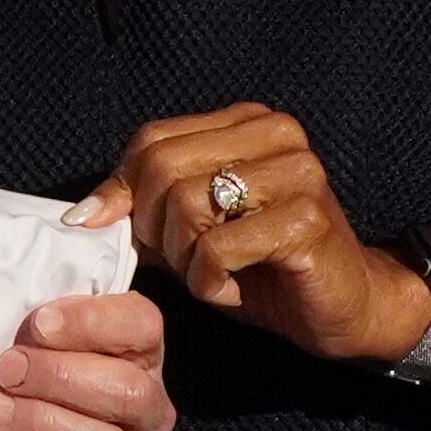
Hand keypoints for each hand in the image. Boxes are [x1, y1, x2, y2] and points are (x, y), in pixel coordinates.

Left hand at [0, 289, 171, 430]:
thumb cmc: (19, 383)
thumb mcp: (30, 335)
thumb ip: (49, 297)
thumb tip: (68, 228)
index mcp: (137, 355)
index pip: (143, 326)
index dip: (93, 322)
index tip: (38, 324)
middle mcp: (147, 409)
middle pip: (127, 389)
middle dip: (58, 377)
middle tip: (5, 371)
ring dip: (43, 425)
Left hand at [71, 104, 426, 366]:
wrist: (347, 306)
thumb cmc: (265, 268)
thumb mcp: (194, 232)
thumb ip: (146, 208)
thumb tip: (83, 214)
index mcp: (248, 123)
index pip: (152, 139)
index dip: (122, 189)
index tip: (114, 229)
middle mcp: (276, 136)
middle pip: (162, 169)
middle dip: (156, 229)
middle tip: (183, 261)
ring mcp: (297, 174)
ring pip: (187, 206)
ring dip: (186, 261)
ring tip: (215, 275)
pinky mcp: (306, 221)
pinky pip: (217, 250)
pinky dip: (211, 284)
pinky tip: (236, 289)